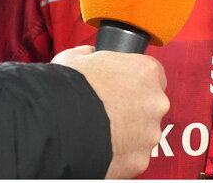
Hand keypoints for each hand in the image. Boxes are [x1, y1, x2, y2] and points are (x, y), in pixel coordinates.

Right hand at [52, 46, 168, 178]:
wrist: (56, 125)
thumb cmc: (68, 90)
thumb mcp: (76, 58)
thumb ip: (91, 55)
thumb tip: (89, 54)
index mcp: (146, 71)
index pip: (151, 75)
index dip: (133, 82)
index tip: (121, 88)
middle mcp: (156, 101)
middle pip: (149, 105)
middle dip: (132, 109)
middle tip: (107, 112)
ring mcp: (150, 132)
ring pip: (143, 133)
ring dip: (127, 133)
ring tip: (100, 132)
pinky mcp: (140, 159)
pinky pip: (133, 156)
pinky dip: (120, 154)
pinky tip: (101, 148)